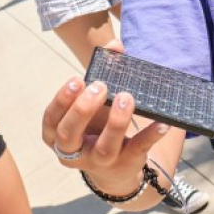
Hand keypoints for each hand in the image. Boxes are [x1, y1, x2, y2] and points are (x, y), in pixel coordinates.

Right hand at [41, 70, 171, 193]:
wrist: (115, 167)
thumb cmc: (97, 126)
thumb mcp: (95, 102)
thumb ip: (104, 72)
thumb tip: (115, 46)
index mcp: (58, 135)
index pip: (51, 120)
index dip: (61, 101)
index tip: (77, 79)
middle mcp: (74, 153)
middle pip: (69, 135)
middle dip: (82, 110)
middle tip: (99, 86)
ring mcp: (99, 162)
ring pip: (104, 148)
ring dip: (115, 122)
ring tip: (126, 97)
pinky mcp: (125, 165)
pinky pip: (137, 151)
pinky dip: (150, 136)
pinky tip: (162, 123)